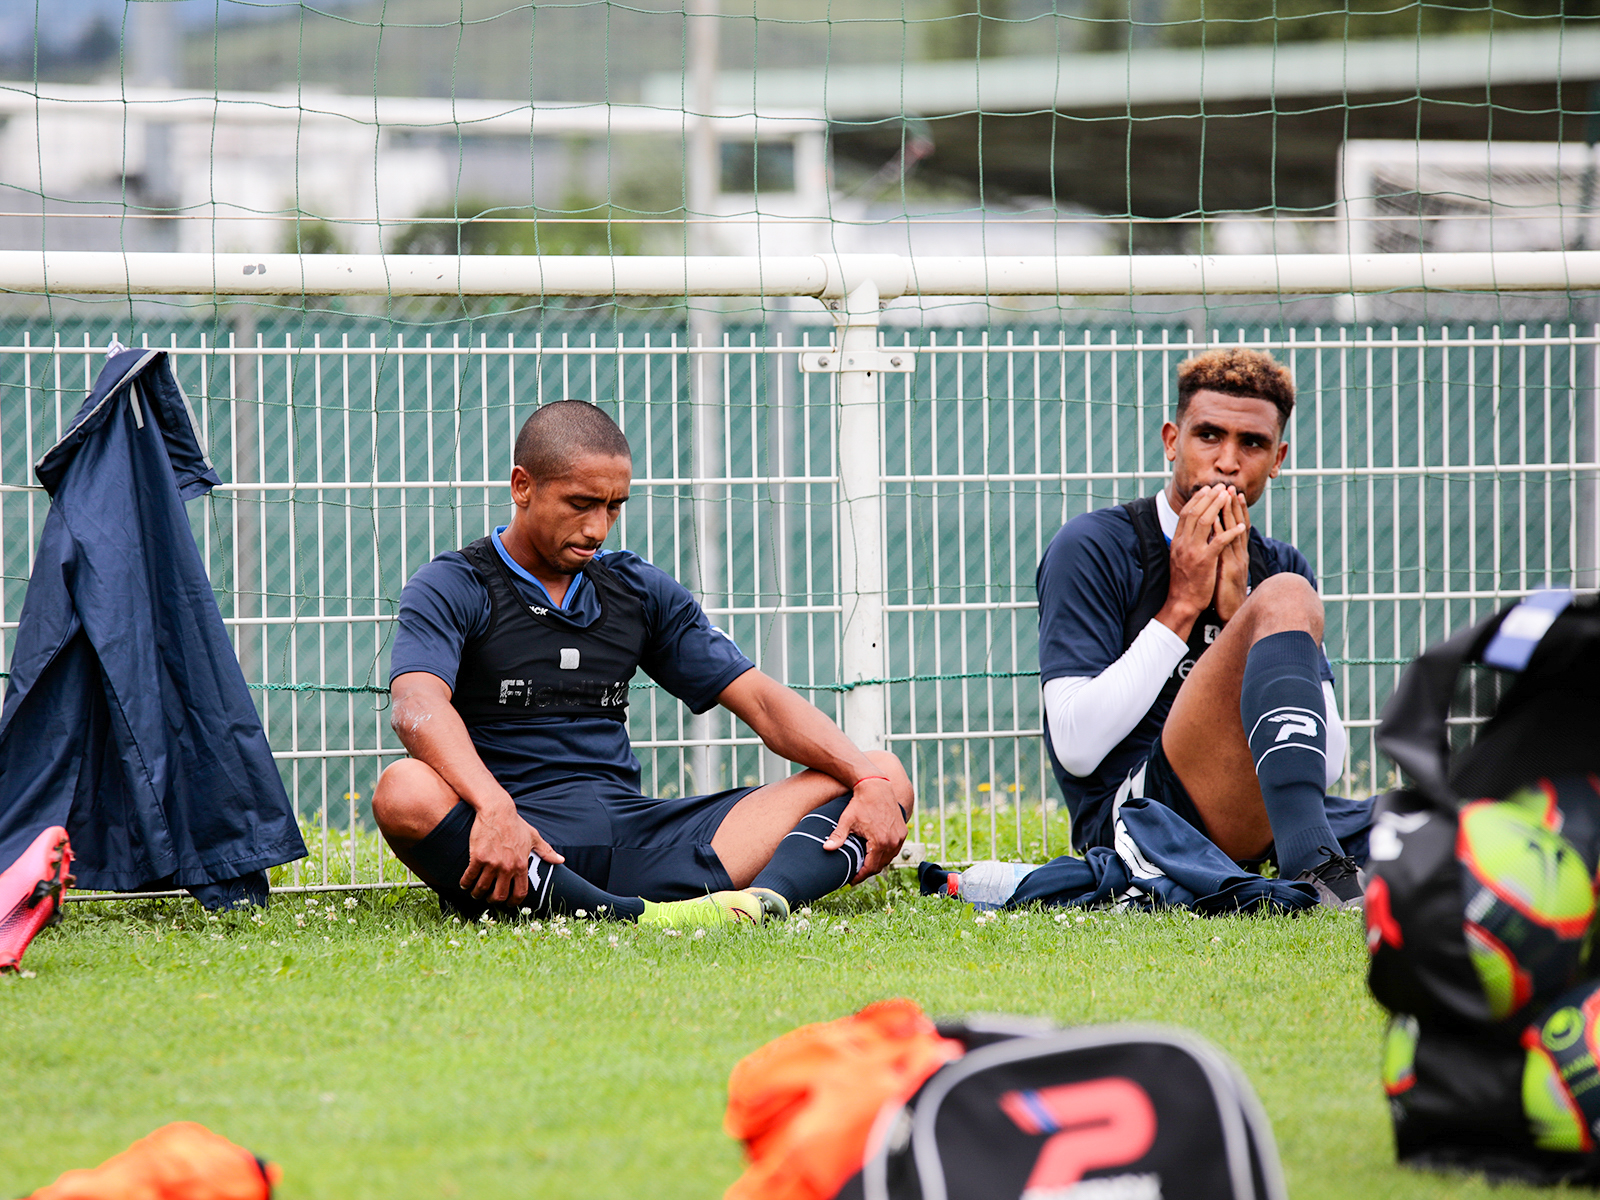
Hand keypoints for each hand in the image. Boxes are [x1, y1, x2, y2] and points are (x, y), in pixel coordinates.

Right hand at [459, 794, 562, 905]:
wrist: (497, 811)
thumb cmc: (515, 824)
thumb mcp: (533, 837)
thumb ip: (546, 851)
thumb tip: (561, 860)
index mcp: (522, 865)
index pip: (520, 893)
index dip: (513, 902)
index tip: (507, 903)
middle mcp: (507, 867)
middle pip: (499, 896)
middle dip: (493, 900)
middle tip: (488, 898)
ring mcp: (492, 863)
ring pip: (482, 889)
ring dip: (477, 894)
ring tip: (474, 892)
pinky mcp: (478, 857)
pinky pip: (469, 877)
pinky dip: (465, 884)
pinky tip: (465, 884)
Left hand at [824, 777, 907, 883]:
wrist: (876, 786)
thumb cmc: (861, 803)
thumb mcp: (847, 820)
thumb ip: (838, 836)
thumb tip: (826, 848)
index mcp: (880, 842)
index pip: (871, 867)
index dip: (861, 876)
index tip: (852, 880)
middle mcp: (893, 842)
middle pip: (880, 865)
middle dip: (868, 871)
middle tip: (857, 873)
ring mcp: (900, 837)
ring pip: (889, 858)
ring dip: (878, 862)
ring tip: (865, 864)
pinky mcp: (903, 831)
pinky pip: (895, 849)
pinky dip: (886, 853)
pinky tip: (876, 853)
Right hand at [1156, 485, 1245, 636]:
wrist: (1181, 603)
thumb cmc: (1183, 583)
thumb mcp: (1179, 559)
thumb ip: (1185, 543)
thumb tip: (1192, 530)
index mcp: (1177, 542)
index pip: (1185, 514)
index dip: (1197, 500)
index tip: (1207, 490)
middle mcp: (1183, 543)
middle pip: (1195, 512)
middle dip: (1208, 497)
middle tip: (1220, 487)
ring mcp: (1193, 552)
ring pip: (1205, 522)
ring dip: (1218, 507)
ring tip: (1229, 497)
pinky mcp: (1204, 562)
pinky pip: (1219, 542)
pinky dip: (1230, 532)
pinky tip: (1241, 526)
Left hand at [1212, 487, 1250, 622]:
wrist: (1230, 612)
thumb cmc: (1223, 590)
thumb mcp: (1222, 568)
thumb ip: (1222, 554)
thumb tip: (1215, 540)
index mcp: (1237, 553)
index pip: (1237, 526)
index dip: (1235, 509)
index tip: (1231, 492)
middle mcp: (1239, 554)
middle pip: (1239, 525)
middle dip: (1234, 506)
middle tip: (1231, 487)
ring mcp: (1236, 561)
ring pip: (1234, 533)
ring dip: (1230, 514)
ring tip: (1227, 496)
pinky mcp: (1230, 570)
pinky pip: (1225, 548)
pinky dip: (1222, 534)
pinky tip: (1218, 522)